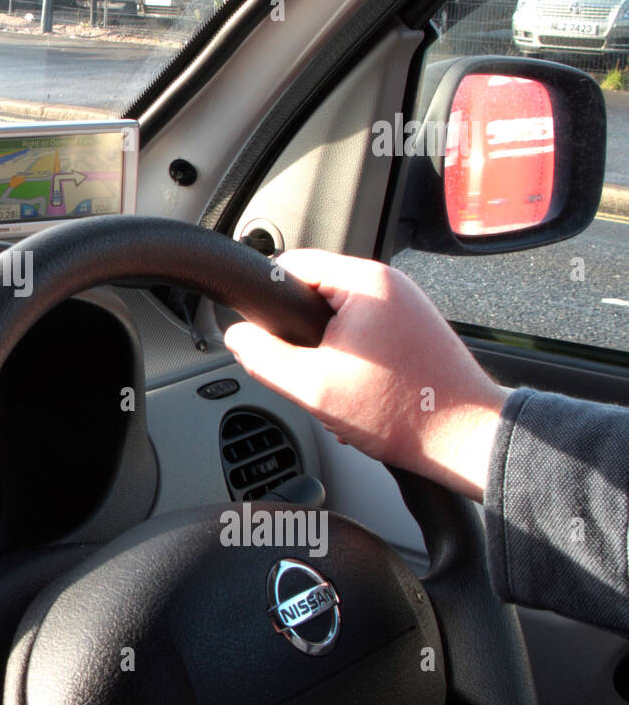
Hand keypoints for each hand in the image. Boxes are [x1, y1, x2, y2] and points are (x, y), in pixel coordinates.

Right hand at [223, 250, 508, 499]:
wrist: (466, 440)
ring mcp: (406, 306)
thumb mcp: (313, 387)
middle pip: (314, 293)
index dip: (267, 298)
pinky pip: (364, 332)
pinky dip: (352, 359)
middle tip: (308, 372)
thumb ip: (264, 357)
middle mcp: (390, 284)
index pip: (292, 264)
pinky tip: (358, 393)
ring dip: (327, 352)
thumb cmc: (403, 412)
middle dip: (301, 334)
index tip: (262, 331)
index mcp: (366, 282)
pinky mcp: (415, 329)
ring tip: (339, 388)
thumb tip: (238, 338)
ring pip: (338, 317)